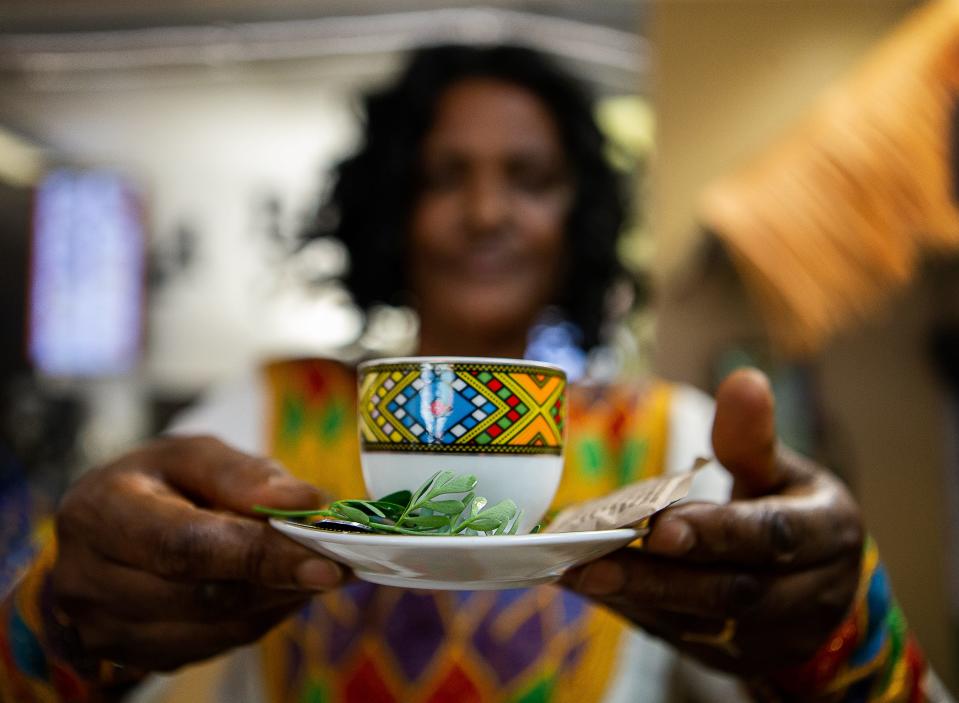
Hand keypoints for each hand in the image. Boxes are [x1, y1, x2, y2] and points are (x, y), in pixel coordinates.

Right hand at [51, 435, 343, 672]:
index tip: (327, 561)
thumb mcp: (192, 456)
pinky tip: (276, 588)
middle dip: (282, 579)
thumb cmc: (153, 483)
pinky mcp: (131, 659)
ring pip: (219, 631)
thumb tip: (305, 502)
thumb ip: (245, 474)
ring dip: (278, 601)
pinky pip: (215, 647)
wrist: (99, 533)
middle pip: (206, 596)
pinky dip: (258, 617)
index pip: (187, 546)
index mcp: (99, 513)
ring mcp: (105, 630)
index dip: (261, 555)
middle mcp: (88, 581)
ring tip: (311, 569)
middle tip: (338, 563)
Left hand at [562, 369, 863, 675]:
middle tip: (592, 558)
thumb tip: (743, 380)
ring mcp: (770, 637)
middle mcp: (806, 595)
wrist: (828, 597)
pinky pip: (679, 637)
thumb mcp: (787, 473)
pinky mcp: (734, 658)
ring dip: (634, 598)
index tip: (659, 525)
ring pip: (699, 623)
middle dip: (659, 577)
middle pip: (730, 592)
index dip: (717, 532)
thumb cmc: (797, 514)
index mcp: (826, 535)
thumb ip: (756, 439)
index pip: (772, 537)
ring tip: (574, 573)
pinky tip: (586, 586)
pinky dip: (632, 612)